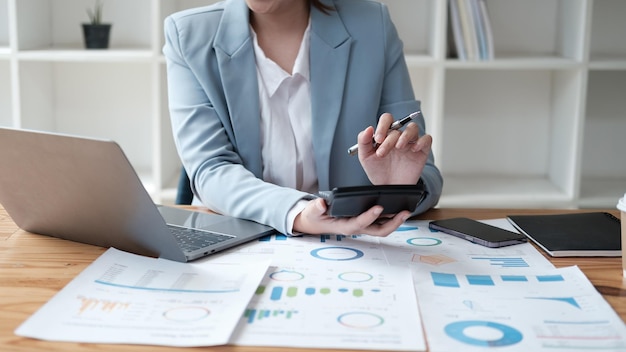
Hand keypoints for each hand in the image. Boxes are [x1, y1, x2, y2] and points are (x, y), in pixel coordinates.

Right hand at [292, 198, 409, 236]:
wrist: (316, 222)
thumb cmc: (315, 216)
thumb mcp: (312, 211)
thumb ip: (316, 208)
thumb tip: (322, 204)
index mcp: (344, 226)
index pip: (359, 223)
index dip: (369, 216)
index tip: (378, 207)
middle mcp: (357, 227)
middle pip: (378, 230)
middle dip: (393, 223)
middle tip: (405, 212)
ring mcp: (363, 225)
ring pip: (383, 227)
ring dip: (396, 221)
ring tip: (407, 210)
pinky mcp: (366, 221)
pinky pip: (381, 221)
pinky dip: (392, 217)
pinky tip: (400, 208)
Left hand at [357, 112, 431, 184]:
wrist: (388, 187)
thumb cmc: (378, 171)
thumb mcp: (365, 157)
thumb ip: (363, 142)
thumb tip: (368, 129)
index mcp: (385, 134)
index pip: (387, 119)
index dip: (382, 126)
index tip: (378, 139)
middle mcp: (398, 136)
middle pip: (398, 127)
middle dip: (388, 140)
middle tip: (382, 153)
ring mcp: (410, 142)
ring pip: (413, 128)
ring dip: (405, 136)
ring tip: (398, 147)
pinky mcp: (422, 150)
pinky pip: (427, 139)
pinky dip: (421, 141)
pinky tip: (413, 149)